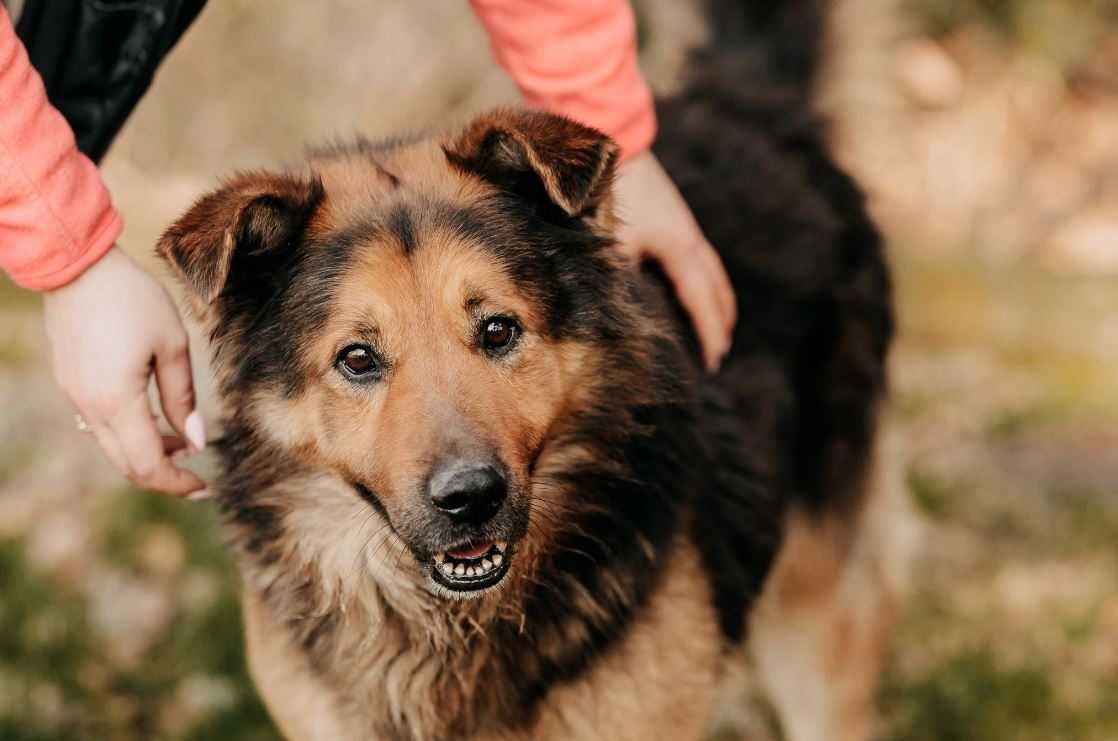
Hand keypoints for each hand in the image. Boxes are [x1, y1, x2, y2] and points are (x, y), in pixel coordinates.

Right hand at [43, 246, 206, 495]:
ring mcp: (75, 397)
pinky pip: (100, 426)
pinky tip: (154, 419)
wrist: (77, 267)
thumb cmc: (132, 299)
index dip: (177, 483)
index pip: (148, 465)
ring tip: (183, 443)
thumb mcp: (172, 344)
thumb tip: (196, 441)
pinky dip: (129, 434)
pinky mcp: (70, 384)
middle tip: (197, 477)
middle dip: (164, 476)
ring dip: (147, 454)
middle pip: (127, 464)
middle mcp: (89, 407)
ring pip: (112, 447)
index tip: (204, 487)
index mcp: (117, 401)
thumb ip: (182, 396)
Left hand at [613, 151, 735, 370]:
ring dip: (716, 300)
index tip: (713, 360)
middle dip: (719, 320)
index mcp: (678, 245)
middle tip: (719, 352)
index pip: (700, 298)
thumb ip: (621, 274)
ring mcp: (683, 225)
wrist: (613, 137)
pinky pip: (698, 258)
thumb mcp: (613, 237)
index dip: (708, 331)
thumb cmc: (611, 189)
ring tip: (718, 324)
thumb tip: (625, 309)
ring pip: (710, 271)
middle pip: (715, 286)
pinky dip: (703, 280)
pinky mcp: (673, 217)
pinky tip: (691, 286)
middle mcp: (689, 237)